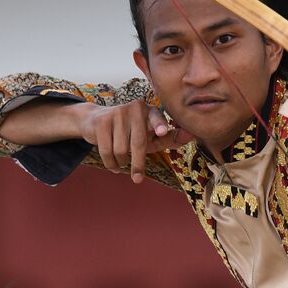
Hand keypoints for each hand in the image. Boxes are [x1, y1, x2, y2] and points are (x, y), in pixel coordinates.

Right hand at [78, 101, 193, 183]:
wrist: (96, 121)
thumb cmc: (131, 132)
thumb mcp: (151, 136)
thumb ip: (170, 137)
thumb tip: (191, 135)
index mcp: (150, 111)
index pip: (156, 118)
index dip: (159, 125)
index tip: (162, 132)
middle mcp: (134, 108)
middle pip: (138, 143)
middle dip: (138, 164)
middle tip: (137, 179)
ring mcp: (117, 113)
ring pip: (121, 150)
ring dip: (122, 162)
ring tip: (122, 161)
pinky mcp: (102, 122)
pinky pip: (107, 151)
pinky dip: (111, 163)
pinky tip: (113, 164)